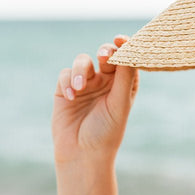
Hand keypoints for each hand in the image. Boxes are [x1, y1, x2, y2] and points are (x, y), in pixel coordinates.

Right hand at [51, 35, 138, 164]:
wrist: (82, 155)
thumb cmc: (107, 132)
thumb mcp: (119, 104)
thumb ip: (124, 77)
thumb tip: (129, 48)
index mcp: (124, 84)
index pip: (126, 59)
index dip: (124, 46)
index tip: (120, 39)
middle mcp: (106, 81)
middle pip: (105, 55)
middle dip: (104, 52)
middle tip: (104, 56)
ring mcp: (85, 84)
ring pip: (83, 61)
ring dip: (81, 70)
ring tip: (80, 88)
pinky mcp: (66, 90)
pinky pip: (66, 74)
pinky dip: (67, 82)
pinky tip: (71, 97)